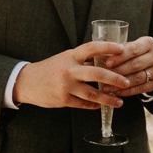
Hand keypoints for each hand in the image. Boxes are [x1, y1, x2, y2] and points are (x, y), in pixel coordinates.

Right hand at [12, 41, 129, 108]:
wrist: (26, 82)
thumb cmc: (49, 69)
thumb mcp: (64, 59)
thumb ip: (81, 61)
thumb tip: (104, 62)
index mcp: (70, 56)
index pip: (92, 47)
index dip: (108, 47)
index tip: (122, 49)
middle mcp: (69, 69)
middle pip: (97, 73)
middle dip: (115, 79)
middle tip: (126, 82)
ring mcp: (66, 85)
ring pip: (93, 93)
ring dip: (108, 98)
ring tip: (119, 102)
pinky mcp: (63, 99)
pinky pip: (84, 104)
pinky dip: (94, 105)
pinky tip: (100, 105)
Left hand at [104, 36, 152, 96]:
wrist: (151, 63)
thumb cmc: (134, 53)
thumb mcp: (129, 46)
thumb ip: (118, 50)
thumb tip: (99, 57)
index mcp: (149, 43)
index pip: (133, 50)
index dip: (120, 57)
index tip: (107, 63)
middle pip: (136, 64)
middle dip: (118, 71)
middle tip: (105, 75)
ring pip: (138, 78)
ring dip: (121, 83)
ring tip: (107, 86)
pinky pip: (140, 89)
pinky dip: (127, 91)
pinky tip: (116, 92)